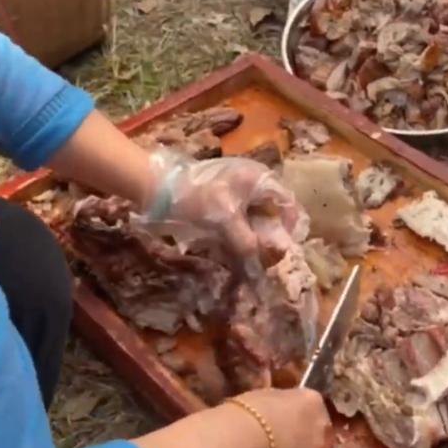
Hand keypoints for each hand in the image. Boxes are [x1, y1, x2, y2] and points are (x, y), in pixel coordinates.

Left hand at [148, 153, 305, 259]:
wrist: (158, 187)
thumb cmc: (196, 198)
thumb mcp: (224, 220)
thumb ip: (246, 242)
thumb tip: (261, 268)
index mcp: (259, 178)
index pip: (288, 202)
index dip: (290, 226)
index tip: (282, 249)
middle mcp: (253, 182)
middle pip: (273, 211)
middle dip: (271, 235)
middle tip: (265, 257)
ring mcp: (237, 189)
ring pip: (256, 217)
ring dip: (255, 237)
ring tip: (249, 257)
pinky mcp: (223, 199)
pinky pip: (240, 219)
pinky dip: (240, 234)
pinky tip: (233, 249)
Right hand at [231, 388, 332, 447]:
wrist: (242, 440)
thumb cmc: (251, 410)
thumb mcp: (268, 395)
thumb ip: (283, 403)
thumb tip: (282, 410)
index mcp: (313, 400)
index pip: (312, 404)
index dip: (298, 411)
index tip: (285, 415)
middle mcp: (321, 426)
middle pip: (317, 430)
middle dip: (304, 434)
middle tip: (282, 438)